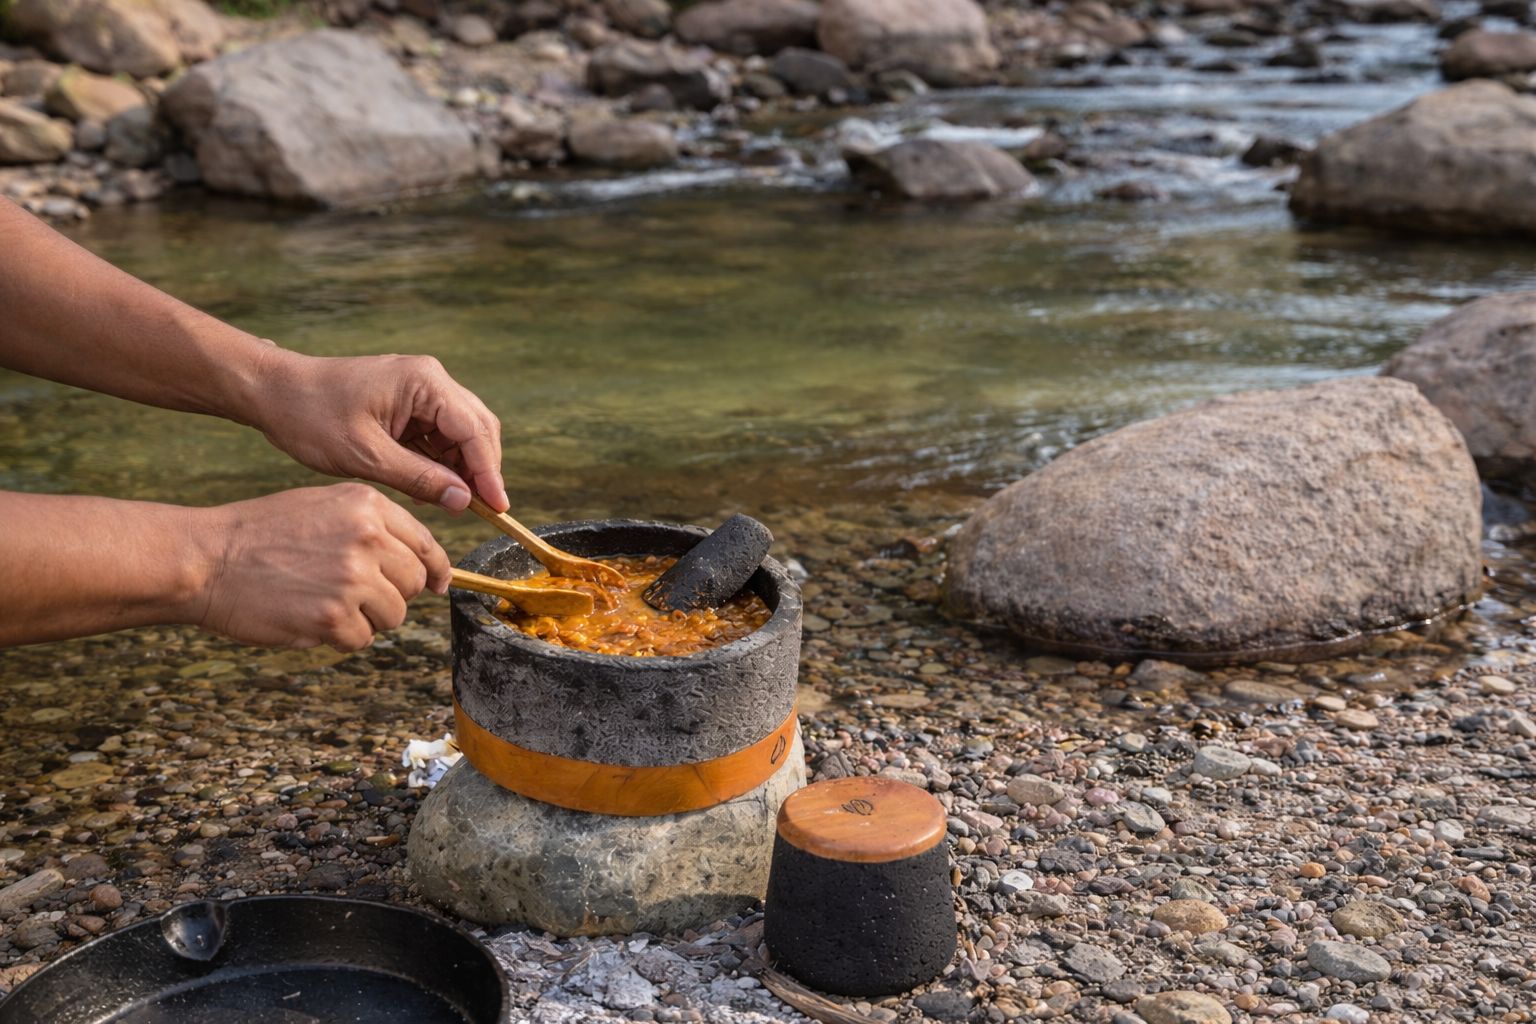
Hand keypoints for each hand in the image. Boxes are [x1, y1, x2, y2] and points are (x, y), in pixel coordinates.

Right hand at [193, 484, 451, 649]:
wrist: (206, 559)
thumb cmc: (260, 534)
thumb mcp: (323, 506)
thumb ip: (374, 528)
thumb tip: (423, 563)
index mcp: (368, 506)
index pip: (426, 544)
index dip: (436, 569)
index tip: (438, 584)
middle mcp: (367, 538)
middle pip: (414, 584)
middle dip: (391, 594)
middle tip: (351, 593)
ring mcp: (352, 579)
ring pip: (394, 615)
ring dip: (365, 617)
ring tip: (323, 601)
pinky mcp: (333, 617)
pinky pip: (362, 639)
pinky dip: (338, 637)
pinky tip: (307, 616)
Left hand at [253, 351, 510, 512]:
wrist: (273, 393)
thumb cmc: (311, 416)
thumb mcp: (366, 456)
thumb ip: (420, 478)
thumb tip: (464, 500)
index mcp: (423, 382)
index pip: (474, 430)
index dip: (490, 472)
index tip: (498, 507)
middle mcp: (429, 380)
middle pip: (476, 428)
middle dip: (482, 469)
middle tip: (484, 510)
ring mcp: (419, 390)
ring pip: (461, 434)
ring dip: (462, 468)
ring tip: (457, 504)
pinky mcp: (407, 403)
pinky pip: (438, 435)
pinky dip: (441, 463)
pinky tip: (435, 488)